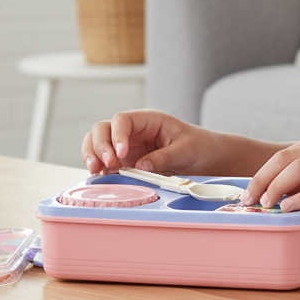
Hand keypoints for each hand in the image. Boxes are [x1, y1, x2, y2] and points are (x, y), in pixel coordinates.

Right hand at [81, 108, 217, 176]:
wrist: (206, 158)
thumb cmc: (199, 146)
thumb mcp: (186, 150)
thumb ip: (164, 157)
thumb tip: (141, 166)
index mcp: (148, 120)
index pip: (122, 120)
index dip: (117, 134)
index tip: (122, 153)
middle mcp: (133, 132)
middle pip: (102, 130)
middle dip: (99, 146)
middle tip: (107, 163)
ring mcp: (127, 147)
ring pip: (98, 145)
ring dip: (92, 156)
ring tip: (96, 172)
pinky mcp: (127, 163)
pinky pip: (106, 164)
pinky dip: (100, 171)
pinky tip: (102, 180)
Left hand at [240, 130, 299, 211]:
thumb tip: (293, 193)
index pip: (284, 153)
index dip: (262, 173)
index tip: (250, 192)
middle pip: (284, 158)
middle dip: (261, 180)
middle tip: (247, 201)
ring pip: (297, 169)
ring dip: (276, 188)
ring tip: (265, 205)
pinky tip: (289, 208)